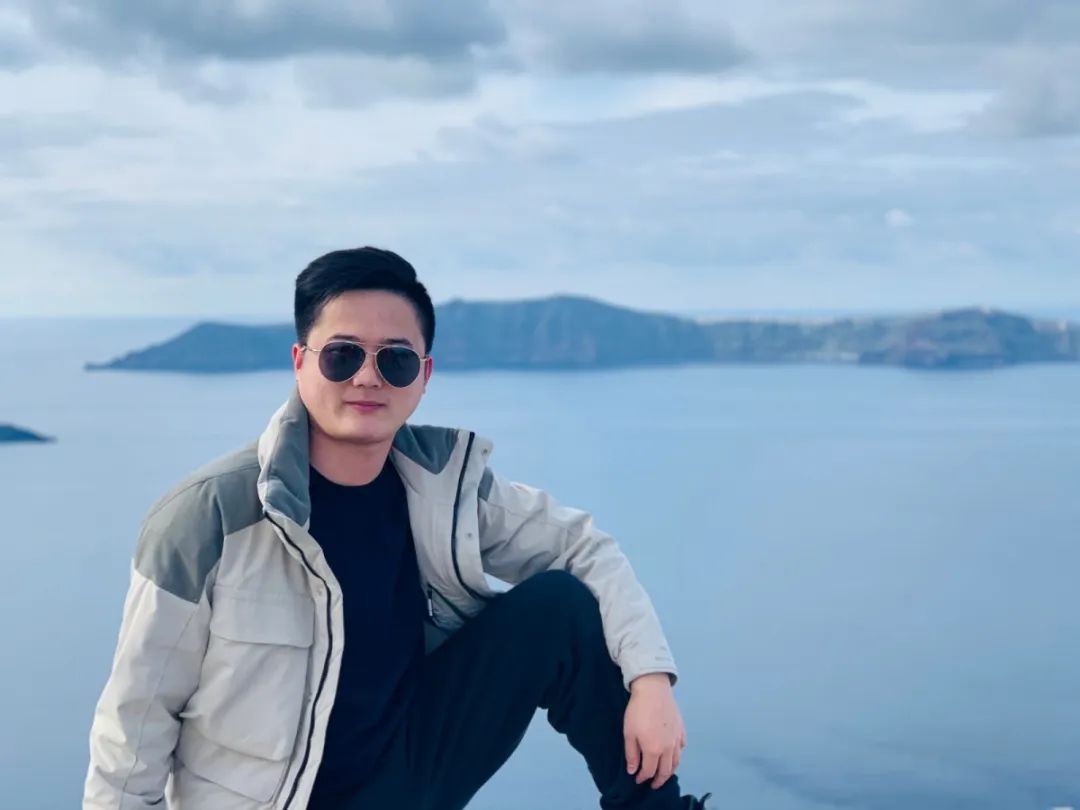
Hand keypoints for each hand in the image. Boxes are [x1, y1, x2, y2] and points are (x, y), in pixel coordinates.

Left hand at [623, 673, 685, 789]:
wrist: (653, 690)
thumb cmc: (637, 711)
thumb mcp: (629, 733)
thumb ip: (632, 754)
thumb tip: (633, 771)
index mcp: (654, 750)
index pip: (650, 771)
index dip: (643, 778)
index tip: (637, 780)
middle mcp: (668, 748)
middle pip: (666, 770)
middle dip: (659, 780)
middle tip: (653, 784)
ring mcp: (677, 739)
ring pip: (677, 761)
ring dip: (670, 771)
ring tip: (664, 774)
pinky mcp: (681, 729)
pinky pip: (682, 747)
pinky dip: (678, 755)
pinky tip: (673, 753)